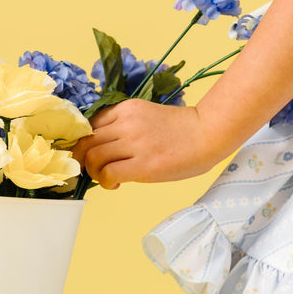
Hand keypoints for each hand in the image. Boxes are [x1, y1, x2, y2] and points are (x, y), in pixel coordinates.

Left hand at [71, 98, 221, 189]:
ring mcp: (134, 143)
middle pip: (87, 141)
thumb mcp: (148, 116)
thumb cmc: (184, 129)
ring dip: (94, 172)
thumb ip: (126, 127)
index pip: (90, 125)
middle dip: (84, 159)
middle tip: (93, 170)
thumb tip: (107, 149)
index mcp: (126, 109)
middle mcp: (126, 123)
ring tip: (107, 178)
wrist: (208, 134)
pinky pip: (108, 173)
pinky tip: (116, 184)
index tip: (92, 154)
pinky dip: (106, 182)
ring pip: (93, 158)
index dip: (86, 142)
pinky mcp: (142, 165)